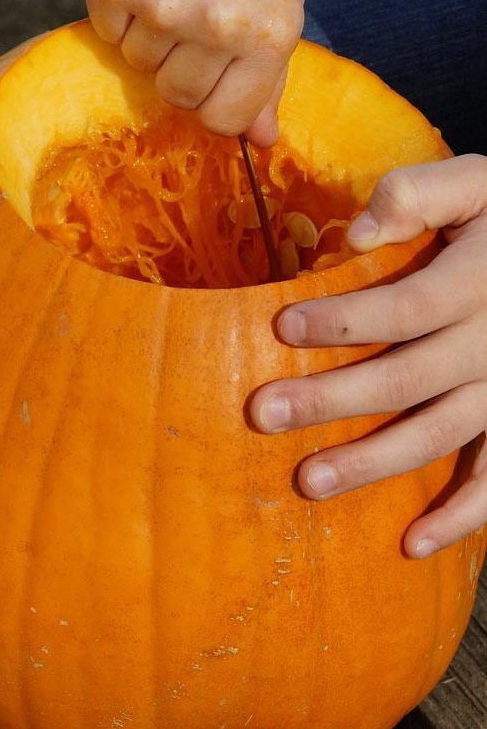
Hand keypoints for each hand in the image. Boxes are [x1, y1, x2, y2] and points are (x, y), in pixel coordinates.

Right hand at [84, 0, 305, 144]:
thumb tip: (259, 140)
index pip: (227, 120)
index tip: (217, 78)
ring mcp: (160, 5)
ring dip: (150, 33)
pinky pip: (107, 31)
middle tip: (194, 14)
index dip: (218, 103)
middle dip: (183, 68)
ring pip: (139, 64)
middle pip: (178, 96)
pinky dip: (119, 8)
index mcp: (270, 31)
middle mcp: (215, 25)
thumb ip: (270, 68)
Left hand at [251, 155, 486, 556]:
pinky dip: (462, 517)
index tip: (281, 327)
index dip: (345, 320)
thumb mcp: (477, 184)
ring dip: (374, 463)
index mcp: (478, 281)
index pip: (407, 307)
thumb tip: (360, 230)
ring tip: (308, 481)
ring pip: (438, 434)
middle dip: (332, 399)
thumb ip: (420, 193)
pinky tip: (413, 544)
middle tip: (263, 414)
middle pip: (407, 378)